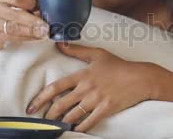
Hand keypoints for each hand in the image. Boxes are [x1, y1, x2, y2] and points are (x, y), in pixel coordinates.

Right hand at [0, 0, 48, 52]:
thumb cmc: (2, 15)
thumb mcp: (9, 4)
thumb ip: (25, 3)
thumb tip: (47, 5)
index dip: (31, 3)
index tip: (41, 9)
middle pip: (15, 13)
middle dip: (33, 20)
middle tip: (47, 26)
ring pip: (14, 27)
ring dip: (31, 31)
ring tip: (43, 33)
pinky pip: (12, 37)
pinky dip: (26, 37)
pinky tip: (35, 37)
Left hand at [27, 43, 153, 131]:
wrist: (140, 77)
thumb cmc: (119, 65)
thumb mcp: (97, 54)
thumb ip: (77, 50)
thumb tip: (59, 43)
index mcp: (82, 75)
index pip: (56, 87)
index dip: (41, 98)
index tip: (31, 106)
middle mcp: (86, 88)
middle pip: (61, 104)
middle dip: (49, 114)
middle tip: (43, 120)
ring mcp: (96, 99)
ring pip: (72, 115)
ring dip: (62, 122)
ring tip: (56, 126)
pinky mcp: (106, 109)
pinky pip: (88, 122)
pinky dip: (80, 127)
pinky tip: (75, 129)